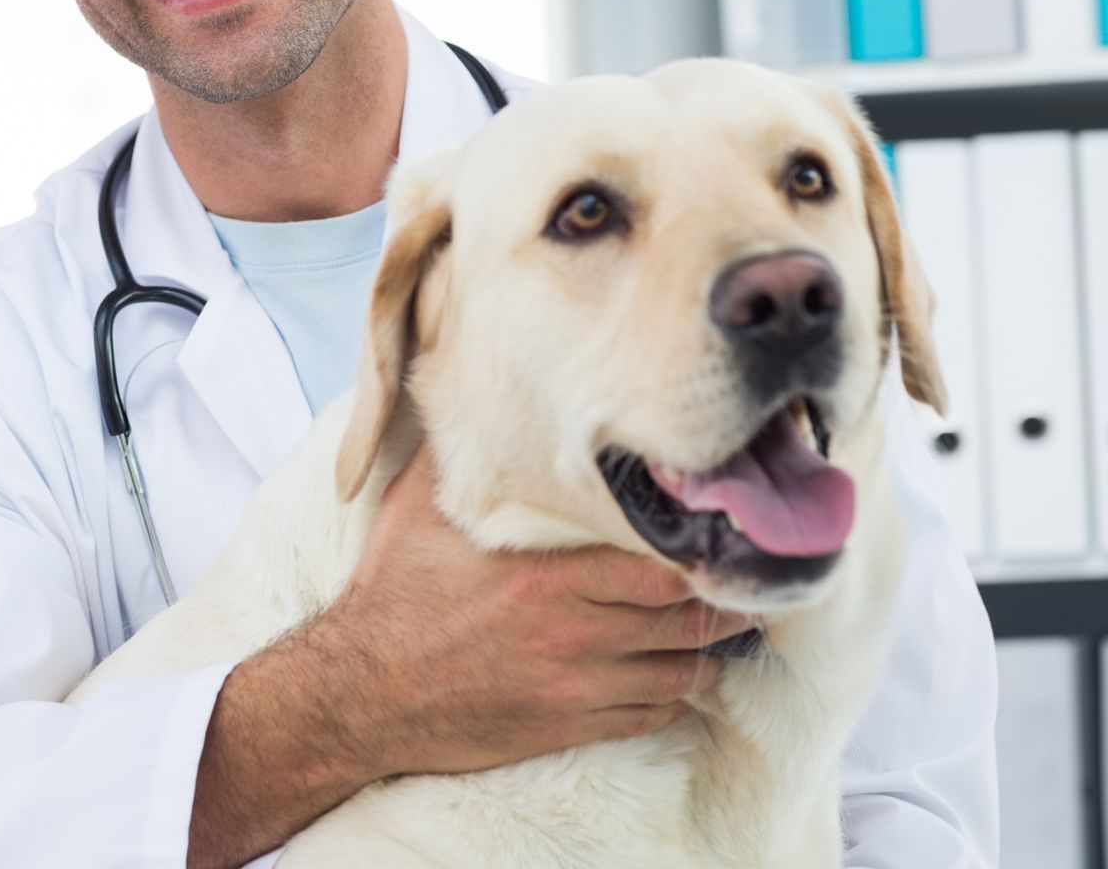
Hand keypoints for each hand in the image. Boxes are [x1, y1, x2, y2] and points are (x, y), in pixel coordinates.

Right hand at [313, 446, 755, 781]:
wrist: (358, 692)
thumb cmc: (392, 593)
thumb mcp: (417, 507)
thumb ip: (462, 454)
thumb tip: (473, 386)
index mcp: (545, 574)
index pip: (663, 568)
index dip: (708, 555)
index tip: (727, 536)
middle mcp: (570, 633)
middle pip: (687, 621)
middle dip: (728, 601)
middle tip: (754, 579)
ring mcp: (574, 687)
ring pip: (680, 672)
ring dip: (708, 650)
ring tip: (728, 626)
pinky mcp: (567, 726)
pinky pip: (652, 714)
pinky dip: (674, 693)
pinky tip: (675, 670)